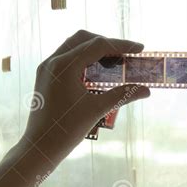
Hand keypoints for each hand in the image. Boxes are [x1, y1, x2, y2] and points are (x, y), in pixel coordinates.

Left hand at [21, 30, 149, 162]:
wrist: (40, 147)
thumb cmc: (66, 130)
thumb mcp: (97, 110)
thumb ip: (122, 95)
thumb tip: (146, 90)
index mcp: (64, 66)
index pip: (97, 45)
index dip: (121, 45)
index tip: (140, 48)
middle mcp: (53, 61)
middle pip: (84, 39)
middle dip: (107, 44)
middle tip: (126, 55)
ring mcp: (47, 68)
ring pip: (74, 46)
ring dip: (95, 50)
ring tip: (114, 63)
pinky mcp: (46, 77)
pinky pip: (67, 58)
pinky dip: (84, 60)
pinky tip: (97, 73)